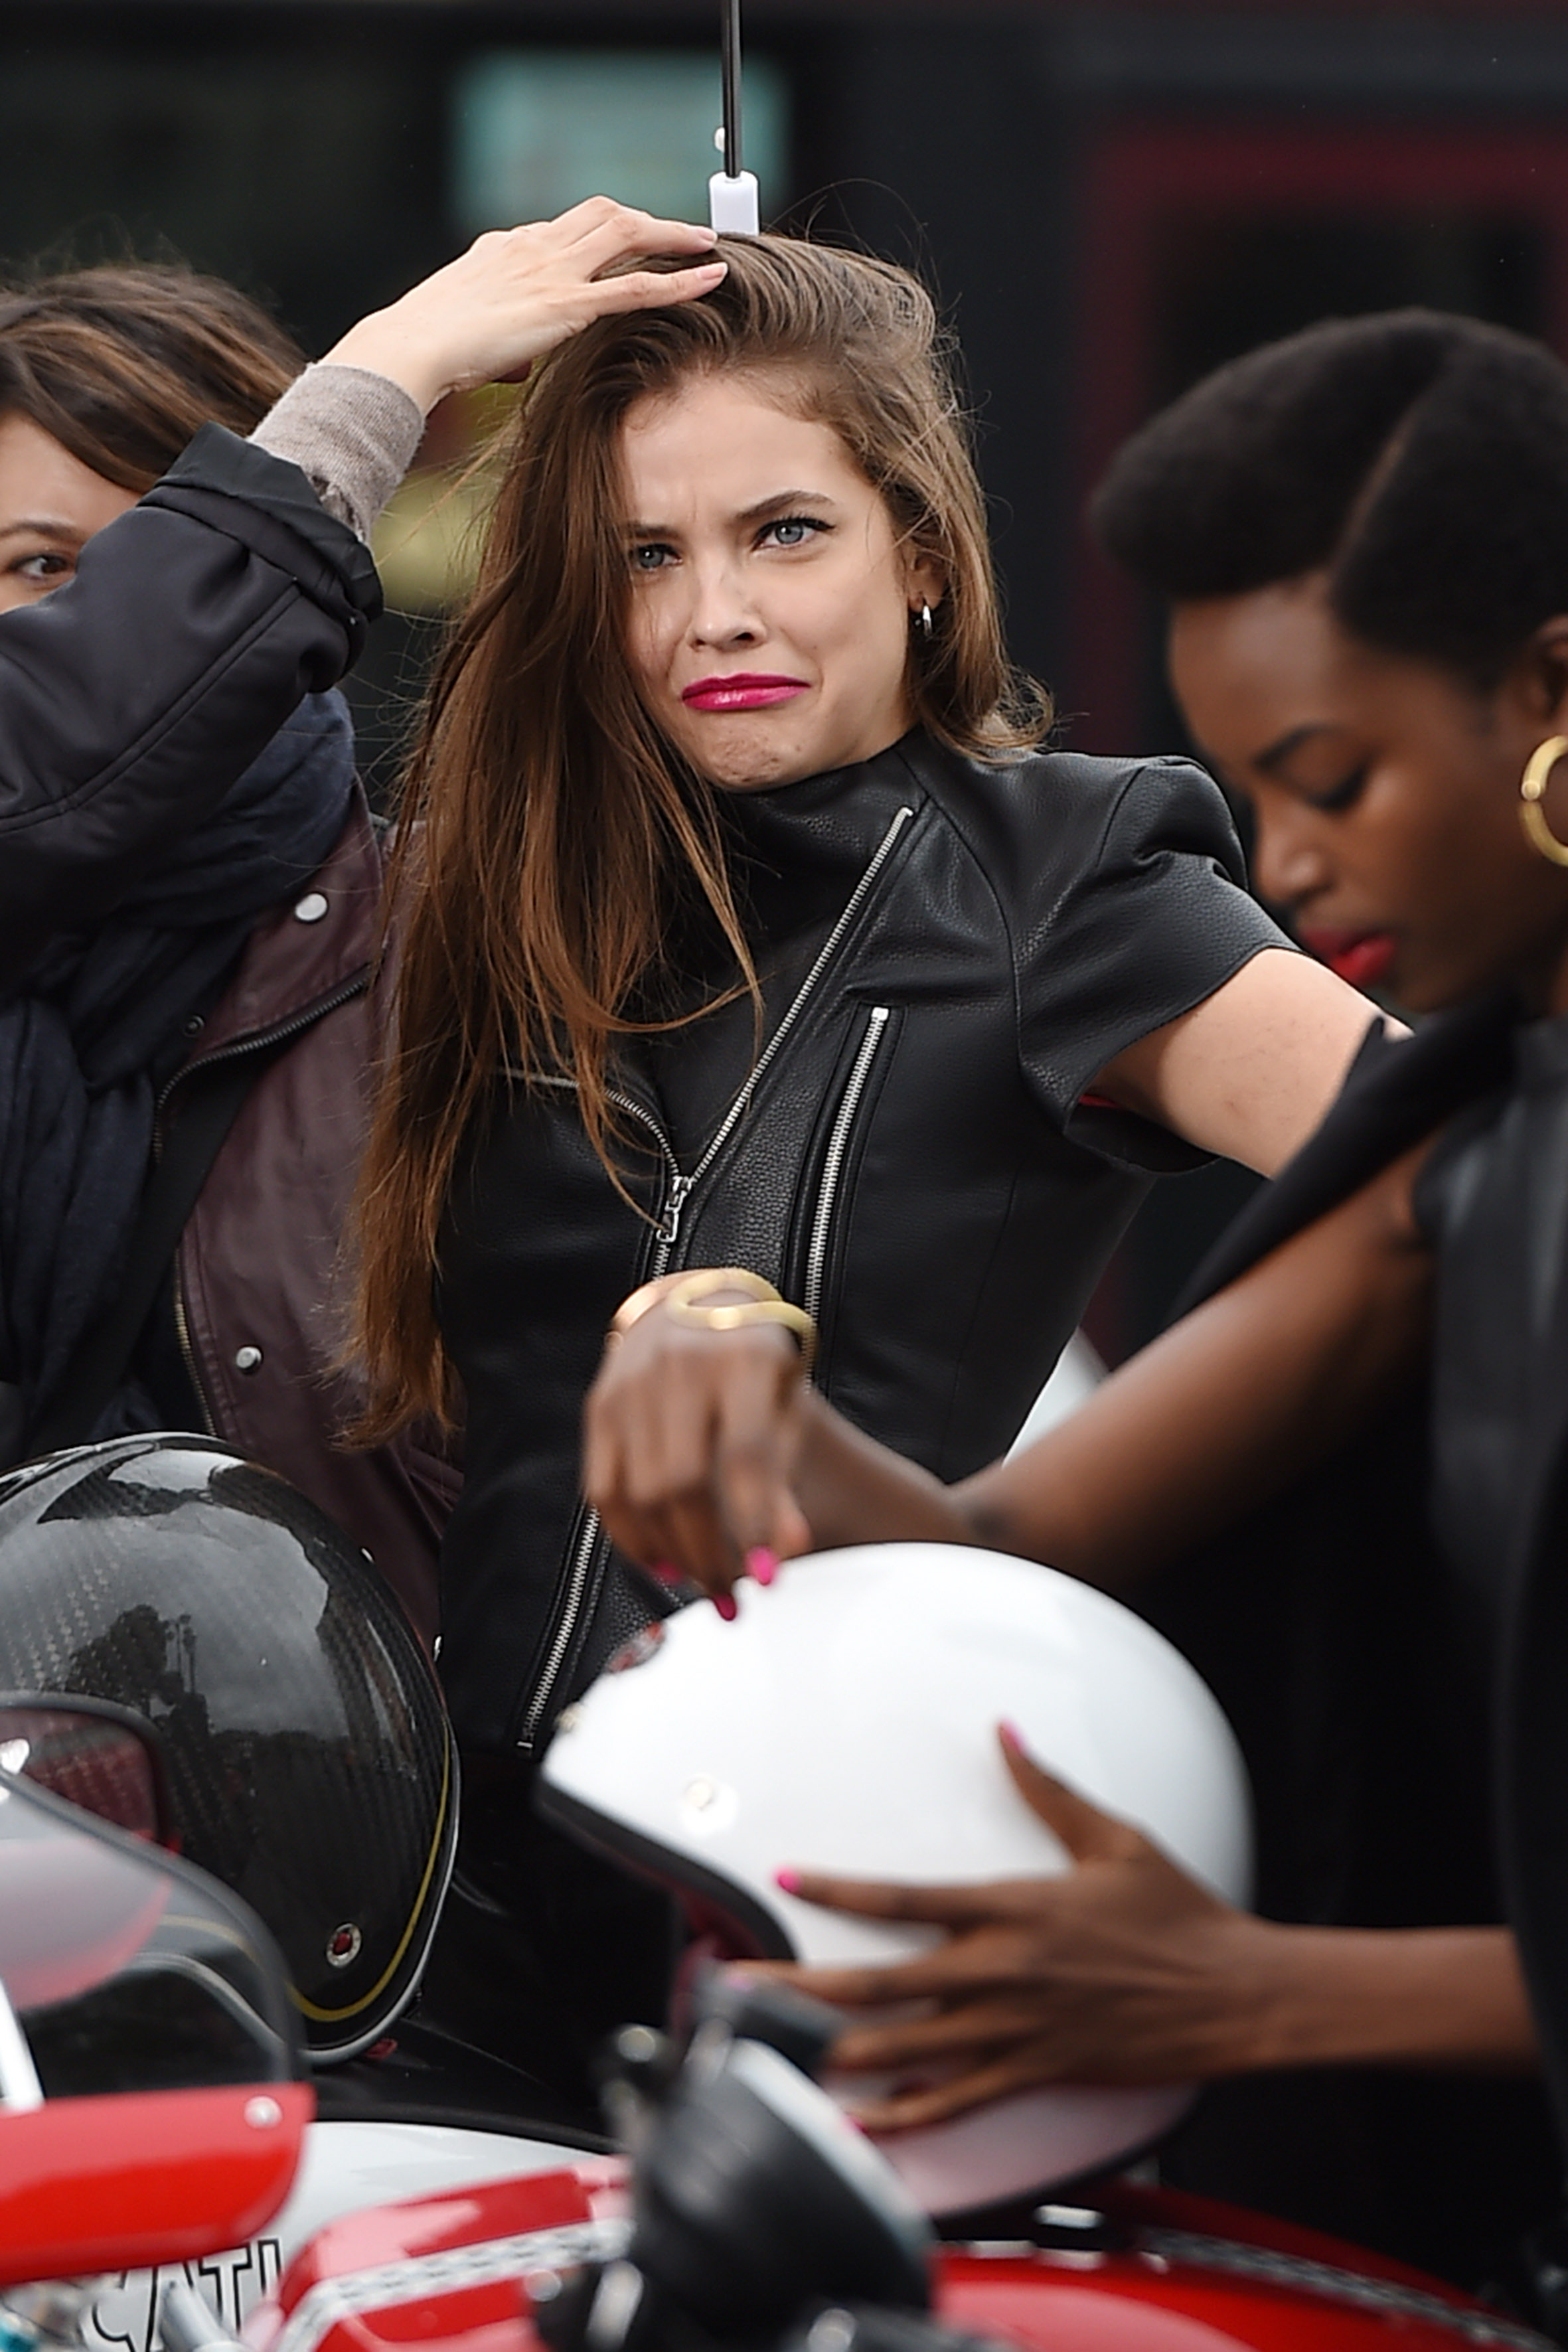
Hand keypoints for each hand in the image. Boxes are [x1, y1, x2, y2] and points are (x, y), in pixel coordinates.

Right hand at [321, 197, 725, 413]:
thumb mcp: (470, 330)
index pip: (564, 226)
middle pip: (602, 213)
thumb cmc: (430, 347)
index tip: (627, 241)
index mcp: (506, 245)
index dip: (603, 232)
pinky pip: (636, 286)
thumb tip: (516, 363)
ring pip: (626, 233)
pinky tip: (709, 279)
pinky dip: (679, 281)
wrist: (412, 346)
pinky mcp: (567, 303)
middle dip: (646, 219)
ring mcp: (552, 270)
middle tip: (681, 232)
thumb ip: (502, 338)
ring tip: (706, 244)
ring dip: (671, 235)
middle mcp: (533, 245)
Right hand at [583, 1277, 812, 1604]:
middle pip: (684, 1483)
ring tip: (702, 1581)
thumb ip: (783, 1478)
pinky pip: (603, 1489)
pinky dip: (630, 1538)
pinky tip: (660, 1561)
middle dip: (709, 1552)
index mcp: (742, 1359)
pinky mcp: (598, 1405)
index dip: (755, 1523)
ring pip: (641, 1494)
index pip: (745, 1455)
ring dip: (672, 1554)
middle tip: (732, 1594)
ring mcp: (630, 1383)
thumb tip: (784, 1551)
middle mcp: (680, 1364)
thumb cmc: (751, 1368)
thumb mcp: (784, 1408)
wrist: (693, 1306)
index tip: (768, 1576)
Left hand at [760, 1725, 1278, 2125]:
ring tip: (768, 2057)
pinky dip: (902, 2118)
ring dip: (829, 2054)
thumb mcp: (1114, 1837)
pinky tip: (860, 2123)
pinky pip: (954, 2105)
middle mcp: (1003, 1974)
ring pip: (902, 2052)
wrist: (1237, 1994)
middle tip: (737, 1987)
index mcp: (1015, 1908)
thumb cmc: (1180, 1915)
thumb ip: (1047, 1787)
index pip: (904, 1899)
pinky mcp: (1034, 2075)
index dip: (838, 1890)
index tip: (787, 1879)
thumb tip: (1006, 1731)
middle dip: (799, 1990)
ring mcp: (1014, 2033)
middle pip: (879, 1985)